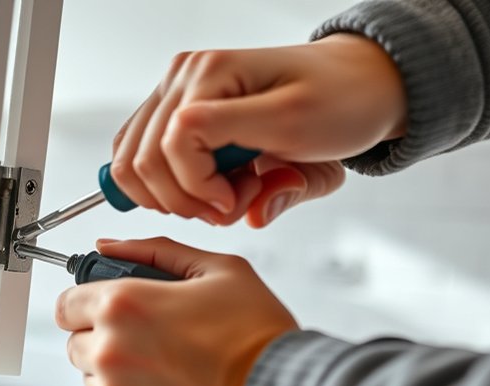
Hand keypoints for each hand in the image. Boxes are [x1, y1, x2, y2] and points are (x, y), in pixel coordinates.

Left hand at [55, 237, 297, 385]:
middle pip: (76, 341)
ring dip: (115, 369)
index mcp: (124, 304)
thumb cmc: (258, 337)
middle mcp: (111, 349)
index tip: (105, 307)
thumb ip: (155, 252)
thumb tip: (110, 246)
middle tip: (148, 336)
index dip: (86, 302)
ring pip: (91, 376)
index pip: (67, 303)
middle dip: (102, 335)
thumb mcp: (217, 270)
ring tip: (165, 365)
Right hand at [111, 34, 404, 225]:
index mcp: (210, 73)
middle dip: (183, 198)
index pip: (171, 146)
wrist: (358, 85)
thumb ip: (262, 168)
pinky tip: (206, 188)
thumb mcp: (304, 132)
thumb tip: (233, 208)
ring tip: (221, 196)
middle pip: (141, 160)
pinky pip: (141, 159)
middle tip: (230, 205)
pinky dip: (166, 188)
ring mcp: (174, 94)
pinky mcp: (174, 114)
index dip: (197, 187)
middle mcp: (182, 78)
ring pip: (132, 164)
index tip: (234, 201)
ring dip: (172, 197)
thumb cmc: (338, 100)